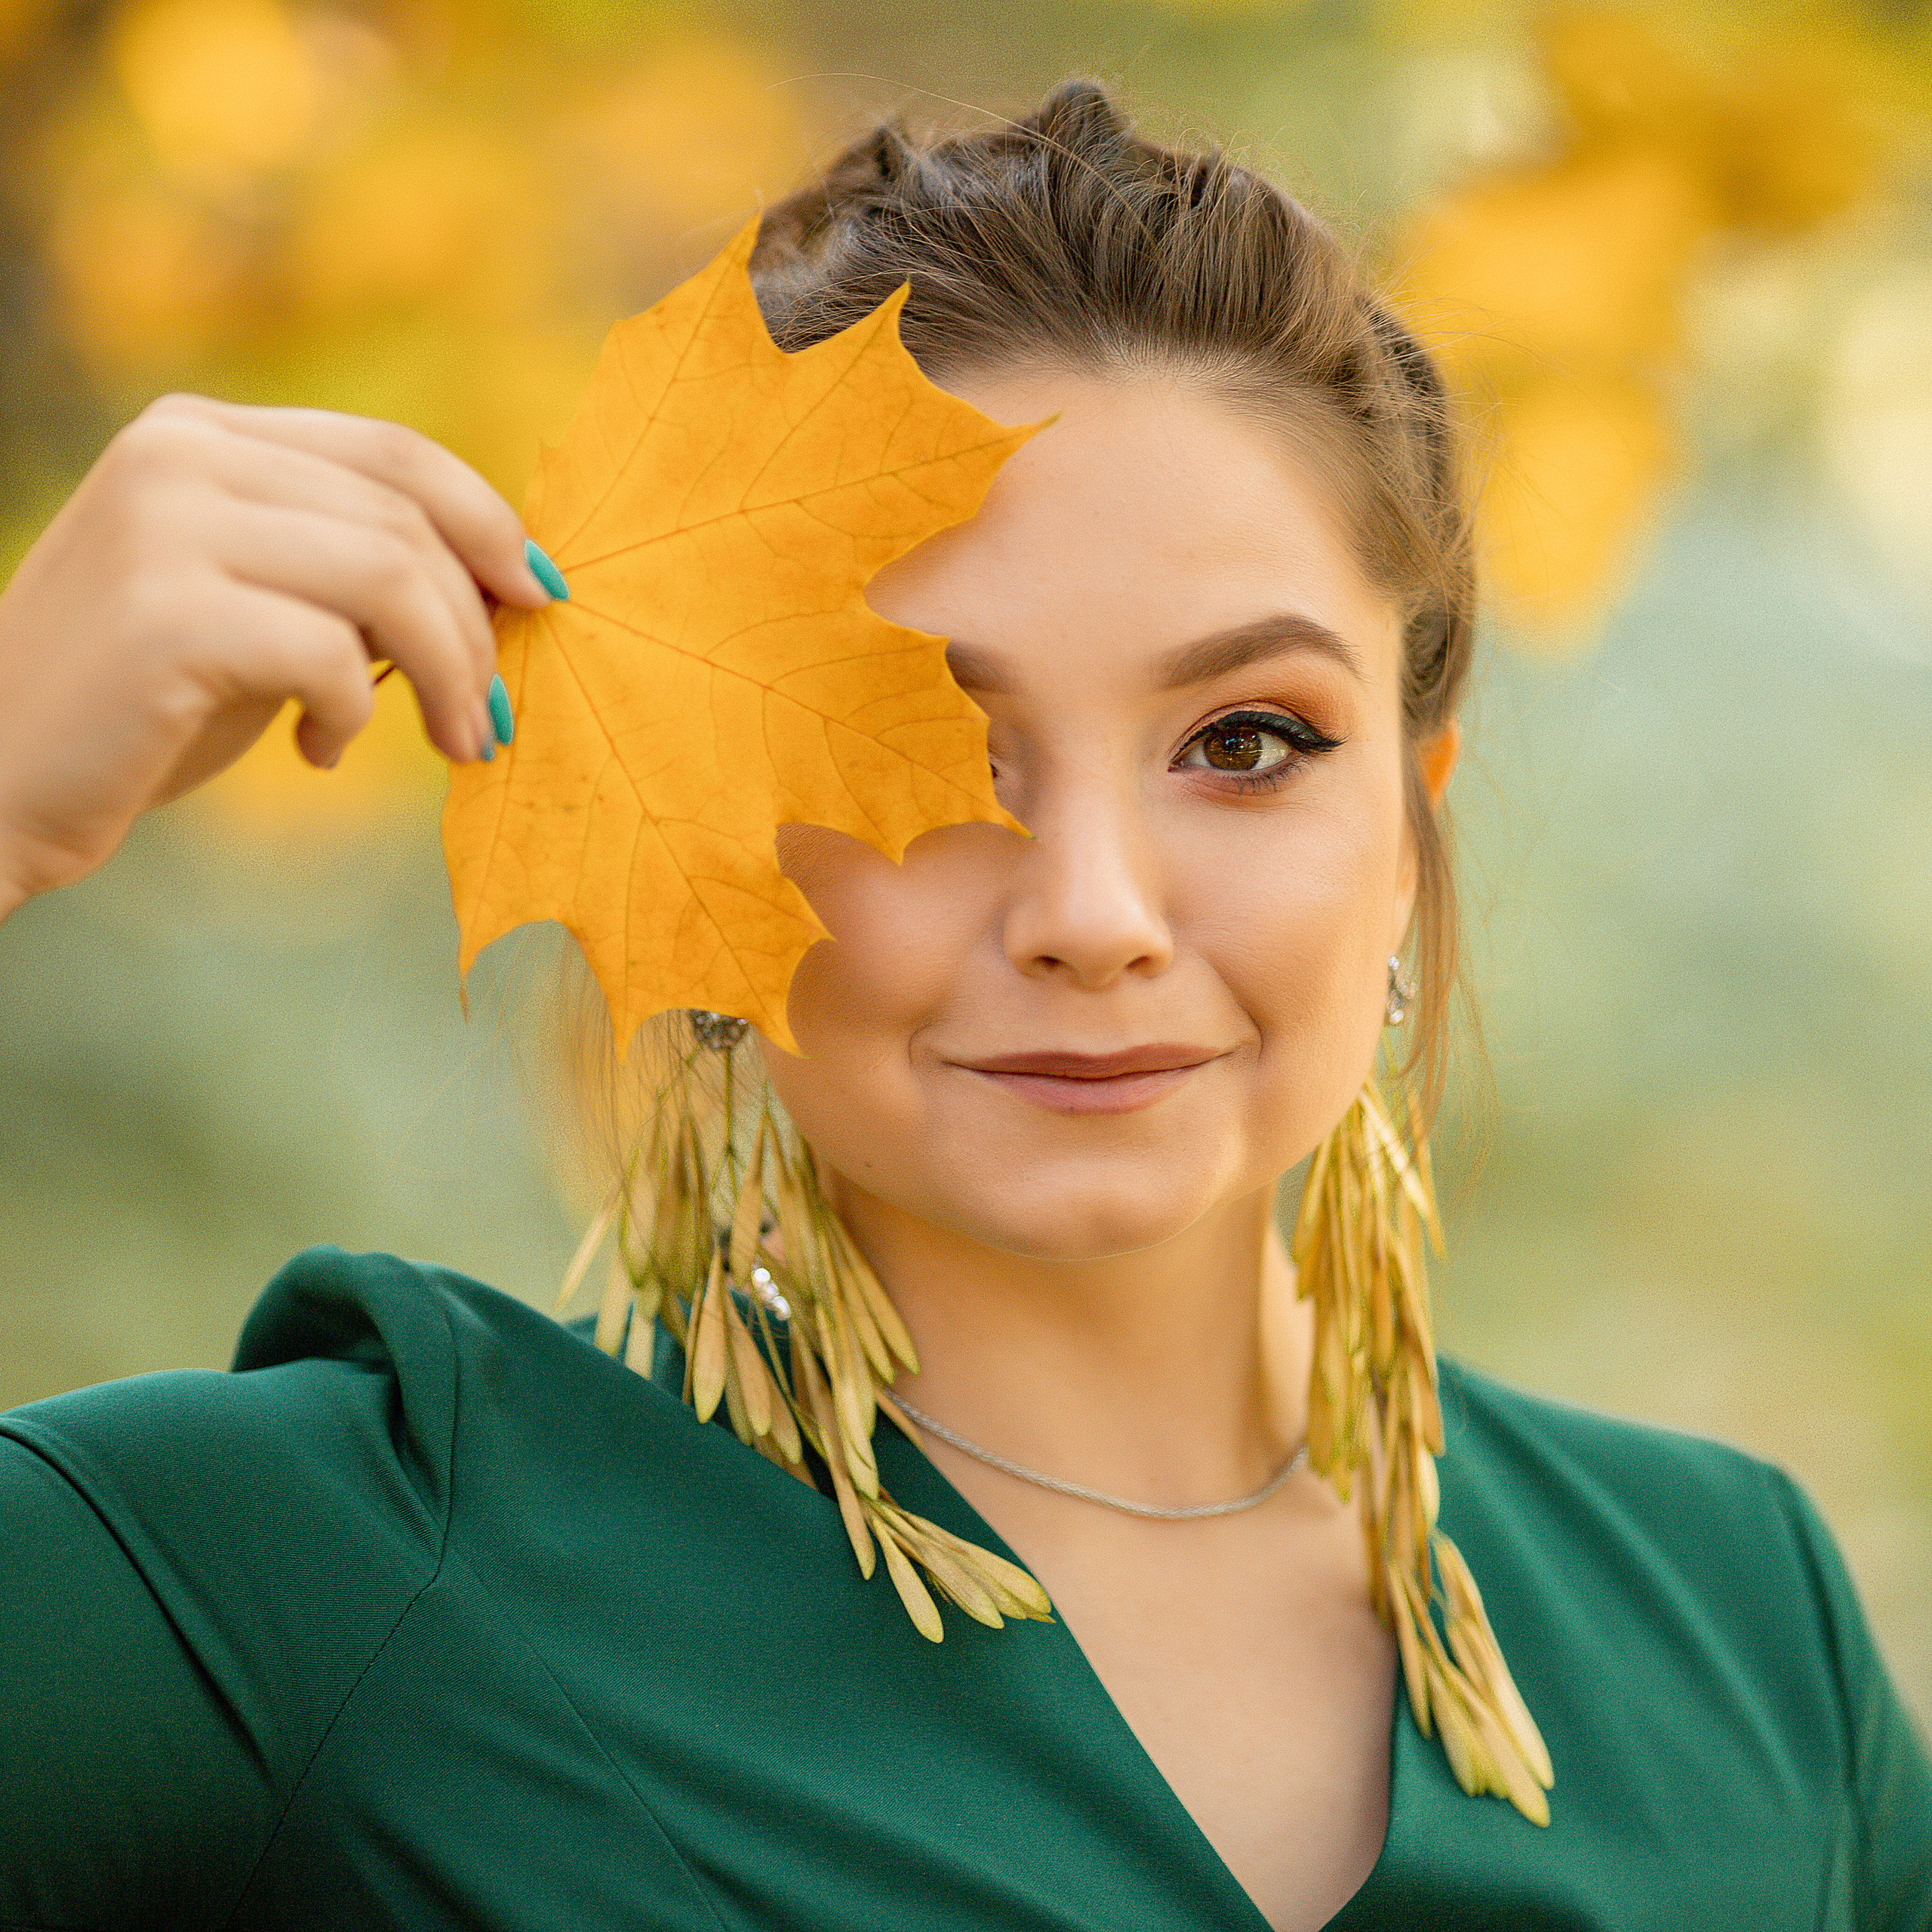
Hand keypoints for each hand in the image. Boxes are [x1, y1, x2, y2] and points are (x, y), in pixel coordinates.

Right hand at [0, 394, 552, 918]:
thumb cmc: (144, 706)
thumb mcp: (259, 610)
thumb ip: (351, 574)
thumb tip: (506, 580)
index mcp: (201, 433)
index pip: (395, 452)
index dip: (490, 524)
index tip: (541, 599)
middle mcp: (178, 453)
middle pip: (407, 518)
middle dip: (477, 627)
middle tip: (491, 715)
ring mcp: (164, 523)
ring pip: (389, 579)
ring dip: (448, 675)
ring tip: (452, 740)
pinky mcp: (163, 612)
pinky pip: (331, 654)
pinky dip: (352, 716)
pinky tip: (319, 752)